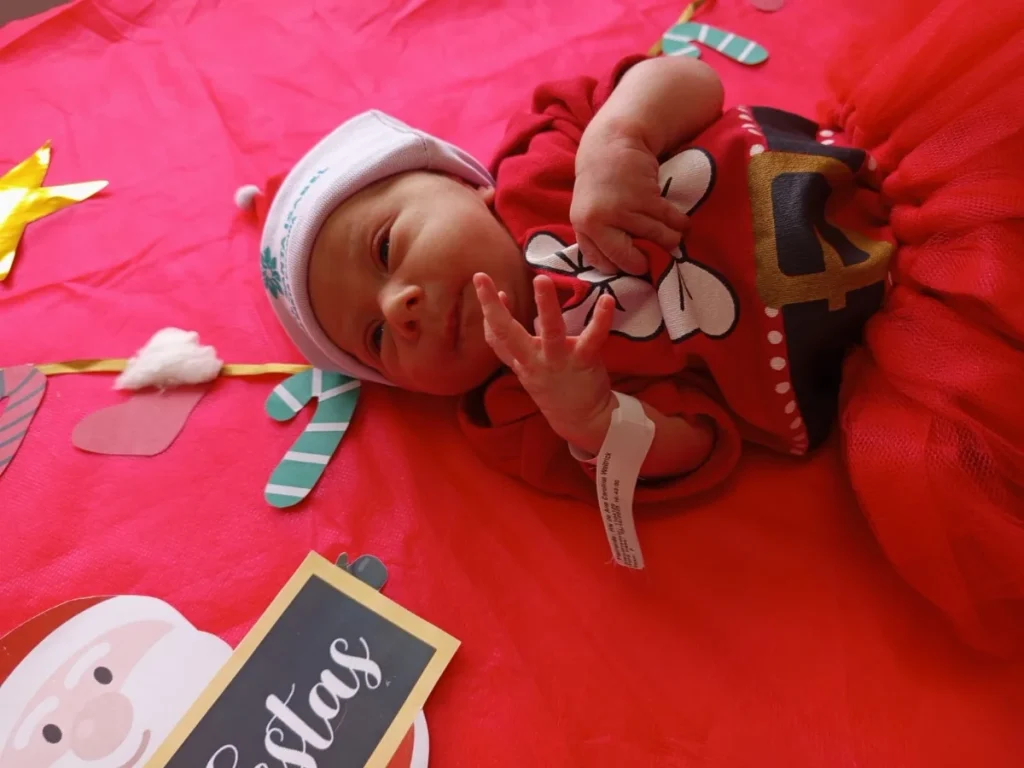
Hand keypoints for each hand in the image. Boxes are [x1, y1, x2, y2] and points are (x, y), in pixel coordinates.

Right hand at [474, 272, 615, 447]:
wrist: (581, 419)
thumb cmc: (554, 385)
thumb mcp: (528, 367)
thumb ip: (517, 342)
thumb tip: (506, 306)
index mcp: (521, 361)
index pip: (496, 337)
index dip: (488, 311)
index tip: (486, 285)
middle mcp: (534, 361)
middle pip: (507, 333)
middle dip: (492, 306)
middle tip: (481, 276)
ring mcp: (558, 361)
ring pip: (550, 331)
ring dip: (545, 305)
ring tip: (541, 279)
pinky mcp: (584, 361)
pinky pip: (593, 338)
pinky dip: (601, 318)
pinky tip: (607, 299)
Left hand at [572, 123, 688, 274]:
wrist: (612, 141)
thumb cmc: (602, 181)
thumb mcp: (589, 210)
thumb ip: (600, 235)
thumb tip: (621, 267)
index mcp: (584, 227)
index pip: (602, 262)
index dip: (620, 267)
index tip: (634, 265)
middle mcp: (599, 222)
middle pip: (627, 259)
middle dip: (644, 263)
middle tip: (656, 259)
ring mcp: (622, 209)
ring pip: (654, 238)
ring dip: (669, 240)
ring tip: (674, 239)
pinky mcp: (645, 197)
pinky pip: (668, 219)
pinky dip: (679, 224)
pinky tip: (682, 224)